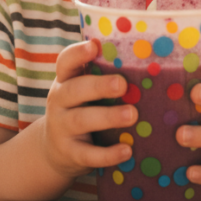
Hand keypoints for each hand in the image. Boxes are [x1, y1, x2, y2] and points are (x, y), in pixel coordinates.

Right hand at [40, 39, 138, 178]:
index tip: (94, 46)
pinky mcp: (70, 153)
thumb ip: (102, 75)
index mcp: (65, 80)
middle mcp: (59, 101)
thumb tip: (145, 59)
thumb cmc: (80, 109)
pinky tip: (127, 151)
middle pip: (74, 90)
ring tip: (132, 115)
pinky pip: (88, 154)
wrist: (54, 151)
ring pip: (82, 120)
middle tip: (122, 84)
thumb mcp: (82, 90)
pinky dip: (108, 154)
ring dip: (108, 117)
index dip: (77, 53)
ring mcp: (61, 128)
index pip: (65, 62)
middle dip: (98, 86)